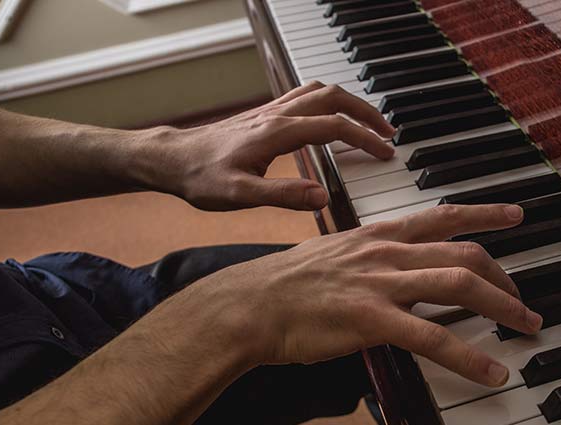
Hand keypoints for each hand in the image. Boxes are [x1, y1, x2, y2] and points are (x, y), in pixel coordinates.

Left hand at [140, 81, 396, 210]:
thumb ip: (283, 197)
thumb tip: (322, 197)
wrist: (171, 159)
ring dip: (350, 103)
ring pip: (321, 92)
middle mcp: (277, 115)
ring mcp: (271, 112)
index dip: (365, 138)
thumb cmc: (200, 177)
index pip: (335, 126)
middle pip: (334, 98)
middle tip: (388, 133)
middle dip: (367, 113)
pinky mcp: (264, 116)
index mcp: (278, 132)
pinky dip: (330, 102)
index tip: (385, 153)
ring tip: (369, 124)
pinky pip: (305, 97)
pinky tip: (333, 118)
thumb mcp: (239, 196)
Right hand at [185, 204, 542, 386]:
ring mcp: (381, 283)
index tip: (516, 216)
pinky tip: (490, 372)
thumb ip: (372, 259)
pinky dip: (468, 356)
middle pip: (463, 253)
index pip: (441, 216)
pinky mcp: (372, 319)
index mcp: (377, 234)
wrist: (248, 304)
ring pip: (459, 284)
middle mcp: (386, 252)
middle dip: (503, 277)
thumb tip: (397, 272)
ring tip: (525, 327)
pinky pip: (433, 337)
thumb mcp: (335, 255)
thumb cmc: (286, 285)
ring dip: (502, 306)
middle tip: (523, 302)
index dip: (483, 214)